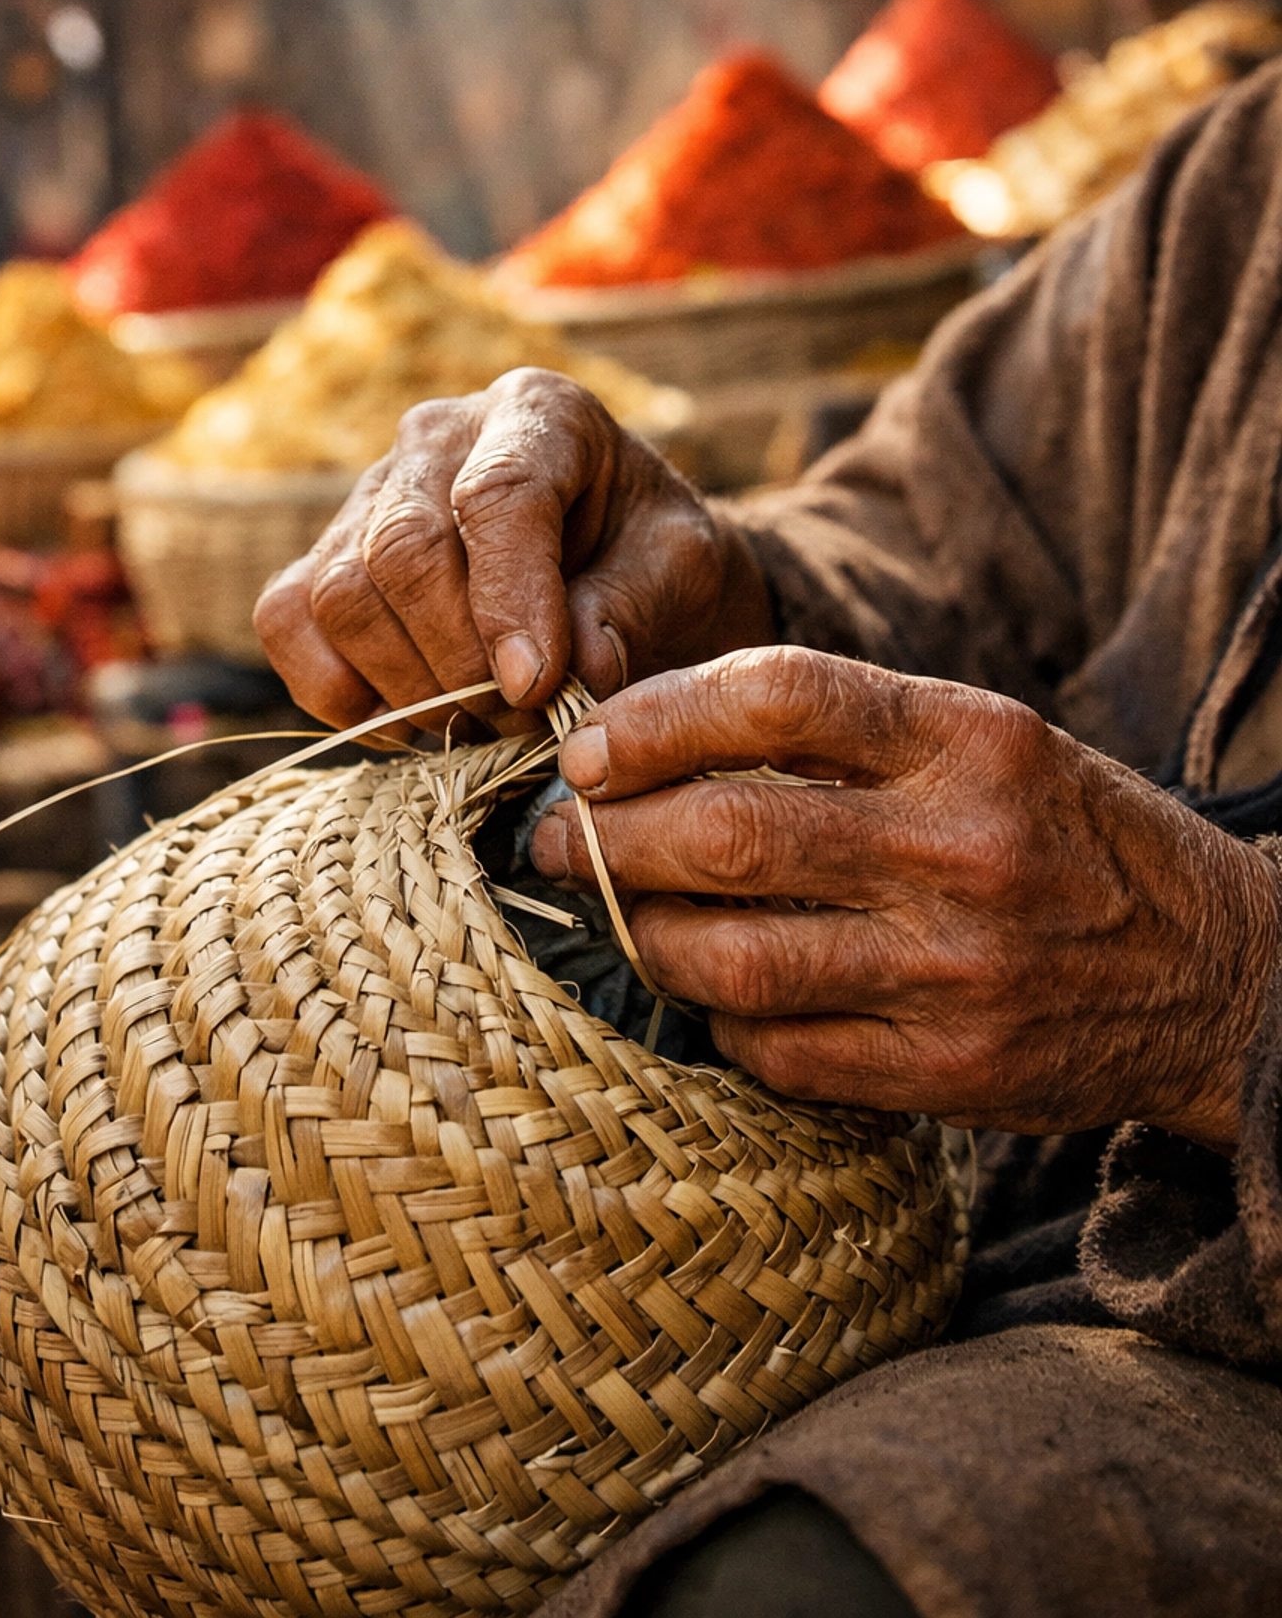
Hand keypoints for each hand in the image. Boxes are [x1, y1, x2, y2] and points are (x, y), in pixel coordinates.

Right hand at [254, 370, 771, 728]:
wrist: (622, 564)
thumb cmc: (653, 557)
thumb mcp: (681, 569)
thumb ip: (632, 605)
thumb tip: (575, 671)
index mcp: (538, 412)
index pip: (497, 493)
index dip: (509, 598)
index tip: (536, 686)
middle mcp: (436, 436)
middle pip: (403, 550)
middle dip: (460, 661)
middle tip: (522, 721)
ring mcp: (368, 495)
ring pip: (341, 594)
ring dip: (409, 688)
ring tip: (483, 724)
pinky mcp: (321, 557)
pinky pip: (287, 621)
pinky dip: (339, 692)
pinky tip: (412, 723)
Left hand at [531, 646, 1280, 1151]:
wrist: (1215, 977)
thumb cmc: (1066, 833)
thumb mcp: (985, 739)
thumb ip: (843, 730)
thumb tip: (653, 737)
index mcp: (970, 738)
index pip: (776, 696)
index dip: (654, 717)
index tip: (589, 745)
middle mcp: (962, 849)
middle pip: (729, 834)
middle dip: (608, 836)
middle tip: (555, 835)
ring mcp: (955, 973)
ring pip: (732, 958)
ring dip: (641, 933)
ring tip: (615, 912)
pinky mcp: (949, 1074)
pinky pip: (779, 1052)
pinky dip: (718, 1021)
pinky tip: (709, 991)